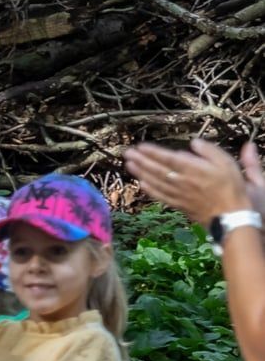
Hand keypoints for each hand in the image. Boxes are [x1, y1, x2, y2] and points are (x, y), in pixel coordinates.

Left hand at [124, 136, 251, 227]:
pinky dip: (150, 190)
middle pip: (157, 170)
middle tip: (127, 153)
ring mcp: (179, 195)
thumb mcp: (227, 162)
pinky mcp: (179, 205)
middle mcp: (182, 182)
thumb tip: (193, 143)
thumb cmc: (232, 188)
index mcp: (193, 170)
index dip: (153, 152)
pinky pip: (161, 197)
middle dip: (141, 161)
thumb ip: (209, 151)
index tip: (140, 146)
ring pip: (155, 182)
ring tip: (129, 165)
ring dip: (141, 173)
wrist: (232, 217)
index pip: (168, 158)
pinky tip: (141, 185)